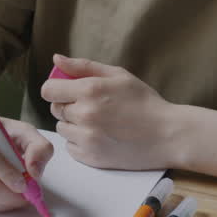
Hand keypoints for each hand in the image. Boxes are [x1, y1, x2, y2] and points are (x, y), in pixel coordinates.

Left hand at [42, 53, 176, 169]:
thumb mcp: (118, 75)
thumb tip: (56, 59)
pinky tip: (99, 137)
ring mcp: (87, 138)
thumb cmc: (144, 102)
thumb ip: (83, 66)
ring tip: (99, 123)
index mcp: (89, 90)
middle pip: (55, 109)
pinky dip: (80, 142)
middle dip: (68, 106)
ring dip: (74, 125)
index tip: (67, 92)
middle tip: (92, 107)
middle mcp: (84, 114)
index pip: (48, 90)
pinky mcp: (90, 158)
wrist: (168, 135)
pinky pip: (70, 147)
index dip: (56, 89)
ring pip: (62, 128)